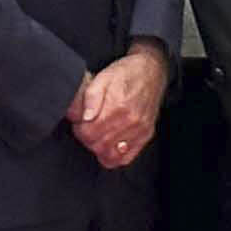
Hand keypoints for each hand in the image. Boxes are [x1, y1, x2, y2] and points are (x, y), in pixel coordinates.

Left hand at [71, 43, 169, 168]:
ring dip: (99, 148)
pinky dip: (114, 156)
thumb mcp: (102, 77)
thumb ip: (90, 97)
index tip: (80, 122)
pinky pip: (125, 158)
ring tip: (98, 134)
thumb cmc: (125, 73)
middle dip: (87, 138)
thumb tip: (81, 117)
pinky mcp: (146, 135)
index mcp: (117, 106)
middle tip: (87, 127)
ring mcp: (140, 130)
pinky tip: (110, 144)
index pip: (89, 133)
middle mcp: (131, 121)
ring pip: (110, 155)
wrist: (151, 71)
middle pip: (98, 146)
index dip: (79, 129)